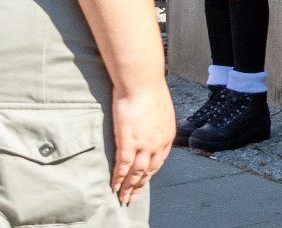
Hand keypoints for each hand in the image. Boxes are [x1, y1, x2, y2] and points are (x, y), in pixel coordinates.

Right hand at [109, 81, 172, 205]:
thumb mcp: (160, 109)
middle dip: (140, 185)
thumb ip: (156, 121)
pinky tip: (114, 186)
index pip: (159, 161)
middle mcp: (158, 143)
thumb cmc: (150, 90)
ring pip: (136, 172)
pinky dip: (118, 178)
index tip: (144, 180)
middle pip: (149, 171)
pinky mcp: (128, 142)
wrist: (142, 83)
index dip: (150, 173)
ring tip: (123, 198)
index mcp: (167, 135)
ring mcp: (143, 144)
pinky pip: (122, 166)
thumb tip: (150, 123)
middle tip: (132, 197)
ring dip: (129, 187)